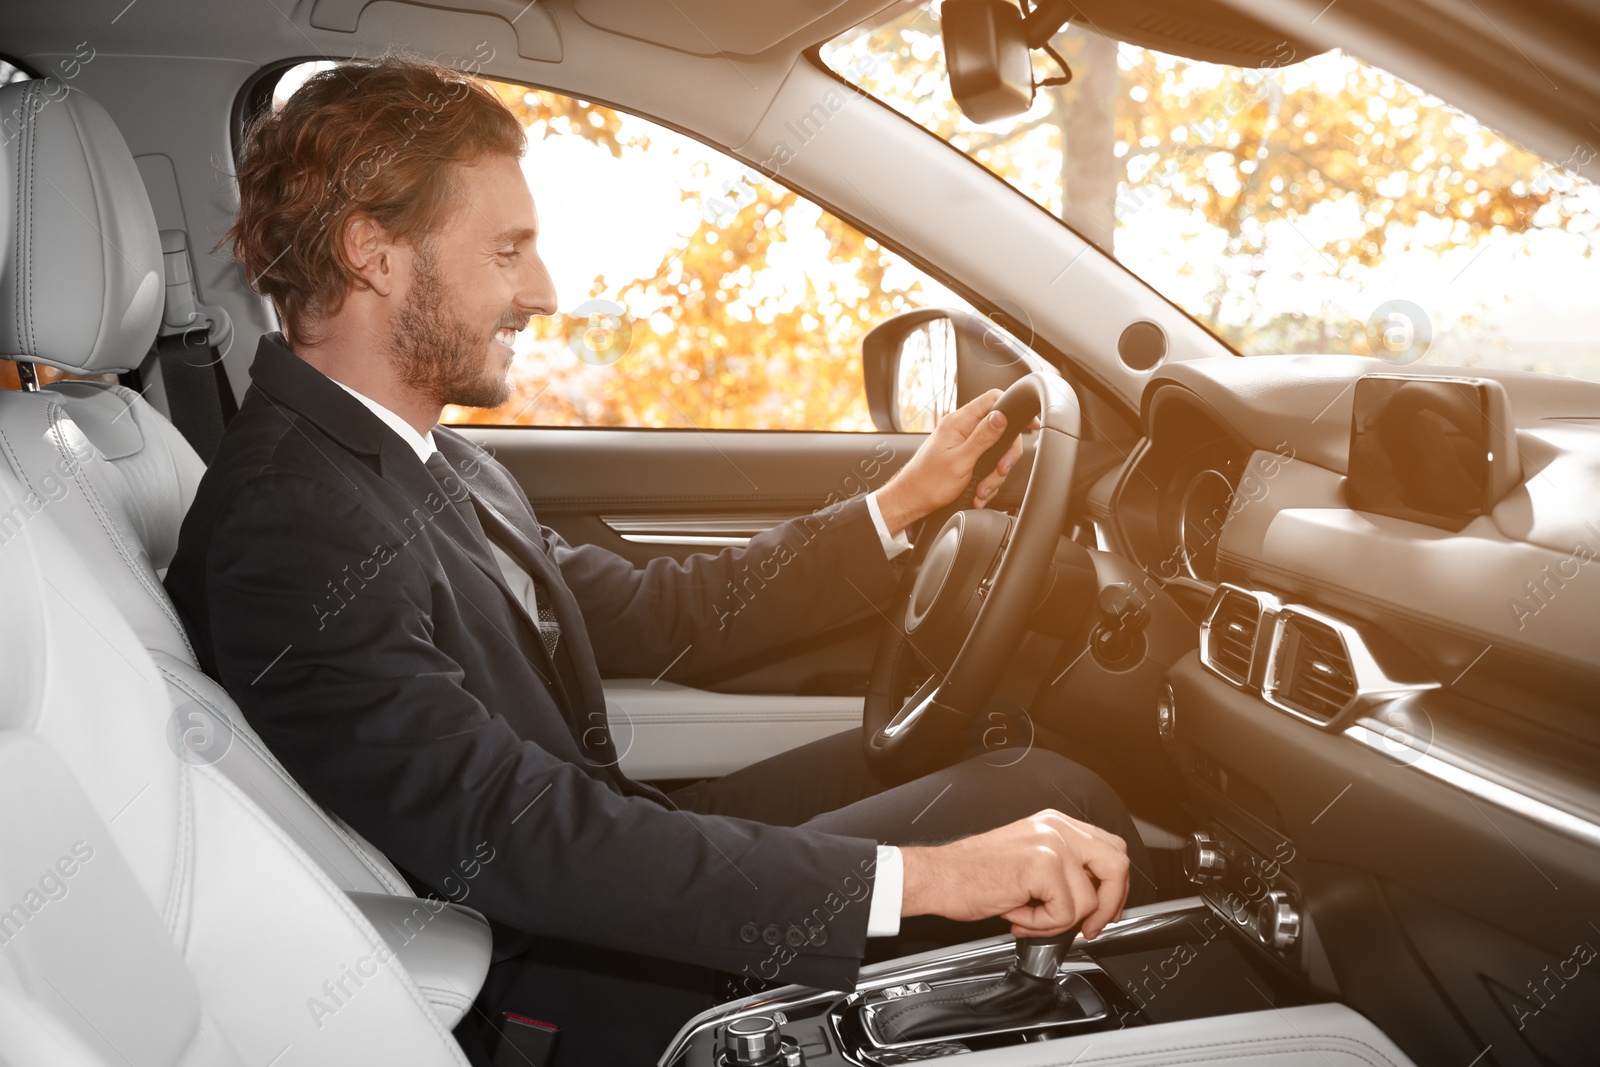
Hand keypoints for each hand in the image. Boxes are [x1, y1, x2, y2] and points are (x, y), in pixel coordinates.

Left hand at [875, 389, 1033, 536]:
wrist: (911, 501)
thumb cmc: (928, 483)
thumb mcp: (961, 461)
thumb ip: (983, 437)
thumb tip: (1001, 416)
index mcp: (959, 422)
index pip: (993, 399)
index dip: (1013, 409)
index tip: (1029, 425)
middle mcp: (962, 429)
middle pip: (1000, 431)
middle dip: (1004, 456)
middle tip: (998, 471)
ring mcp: (963, 443)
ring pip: (995, 452)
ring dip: (993, 475)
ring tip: (981, 489)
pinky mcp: (964, 458)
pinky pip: (986, 465)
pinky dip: (986, 480)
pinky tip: (978, 492)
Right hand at [898, 809, 1129, 938]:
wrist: (939, 877)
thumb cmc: (973, 874)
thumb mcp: (1027, 858)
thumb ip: (1063, 868)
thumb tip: (1095, 900)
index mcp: (1055, 823)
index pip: (1111, 848)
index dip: (1114, 886)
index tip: (1105, 910)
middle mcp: (1057, 827)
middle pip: (1116, 865)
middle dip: (1109, 905)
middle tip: (1090, 927)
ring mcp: (1051, 844)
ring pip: (1088, 901)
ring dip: (1058, 922)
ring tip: (1027, 917)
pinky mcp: (1042, 866)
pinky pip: (1064, 914)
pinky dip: (1041, 926)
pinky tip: (1017, 915)